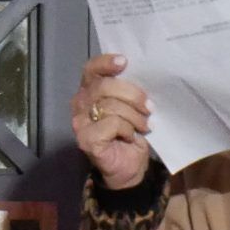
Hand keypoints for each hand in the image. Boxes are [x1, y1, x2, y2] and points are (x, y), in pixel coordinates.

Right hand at [73, 54, 154, 191]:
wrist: (129, 166)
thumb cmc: (131, 133)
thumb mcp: (132, 107)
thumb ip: (128, 90)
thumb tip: (141, 74)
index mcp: (90, 90)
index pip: (91, 69)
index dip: (106, 63)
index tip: (124, 62)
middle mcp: (80, 103)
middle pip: (104, 86)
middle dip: (132, 95)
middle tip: (148, 107)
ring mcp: (80, 122)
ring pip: (110, 106)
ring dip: (134, 116)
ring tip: (144, 126)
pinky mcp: (86, 139)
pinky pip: (112, 124)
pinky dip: (127, 130)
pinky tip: (131, 136)